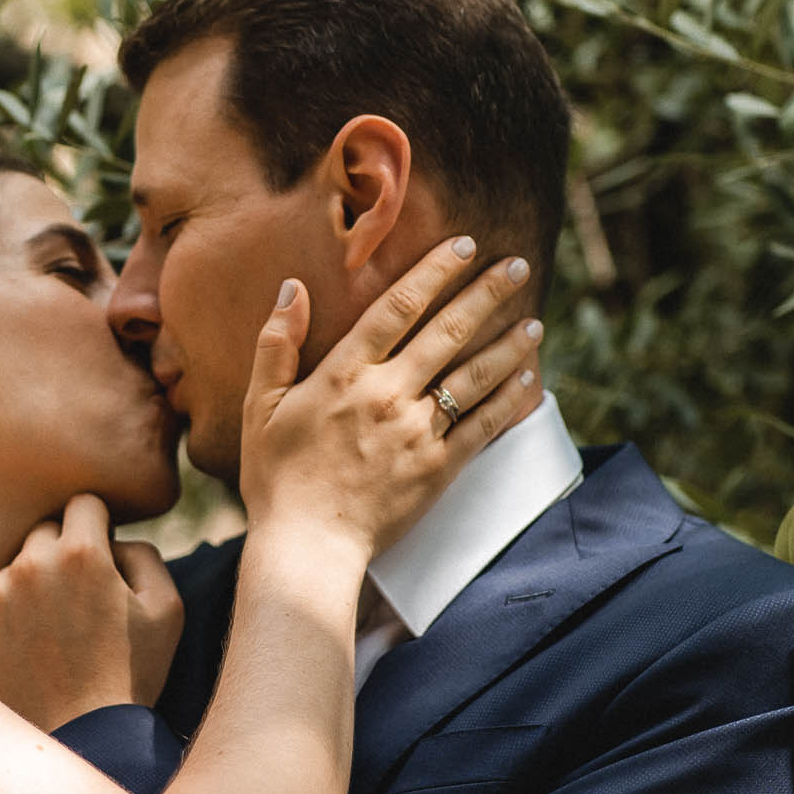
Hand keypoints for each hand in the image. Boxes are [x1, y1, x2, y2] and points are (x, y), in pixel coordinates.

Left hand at [0, 493, 185, 727]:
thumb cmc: (132, 677)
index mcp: (82, 553)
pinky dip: (1, 621)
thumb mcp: (167, 610)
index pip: (83, 505)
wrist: (80, 742)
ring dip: (29, 591)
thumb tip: (113, 537)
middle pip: (43, 534)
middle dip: (60, 558)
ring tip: (49, 641)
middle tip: (75, 608)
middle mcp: (30, 563)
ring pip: (13, 570)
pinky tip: (23, 654)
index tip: (98, 561)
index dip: (96, 529)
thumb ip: (144, 554)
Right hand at [239, 236, 543, 556]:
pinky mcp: (438, 469)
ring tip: (534, 320)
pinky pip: (483, 426)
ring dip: (509, 344)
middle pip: (448, 331)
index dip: (435, 271)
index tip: (465, 245)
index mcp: (343, 375)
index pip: (398, 307)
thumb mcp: (258, 407)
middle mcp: (387, 395)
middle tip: (518, 265)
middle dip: (486, 293)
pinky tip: (528, 378)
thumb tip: (291, 287)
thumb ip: (276, 344)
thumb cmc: (277, 478)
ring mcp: (416, 432)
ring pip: (475, 376)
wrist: (306, 547)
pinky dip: (509, 400)